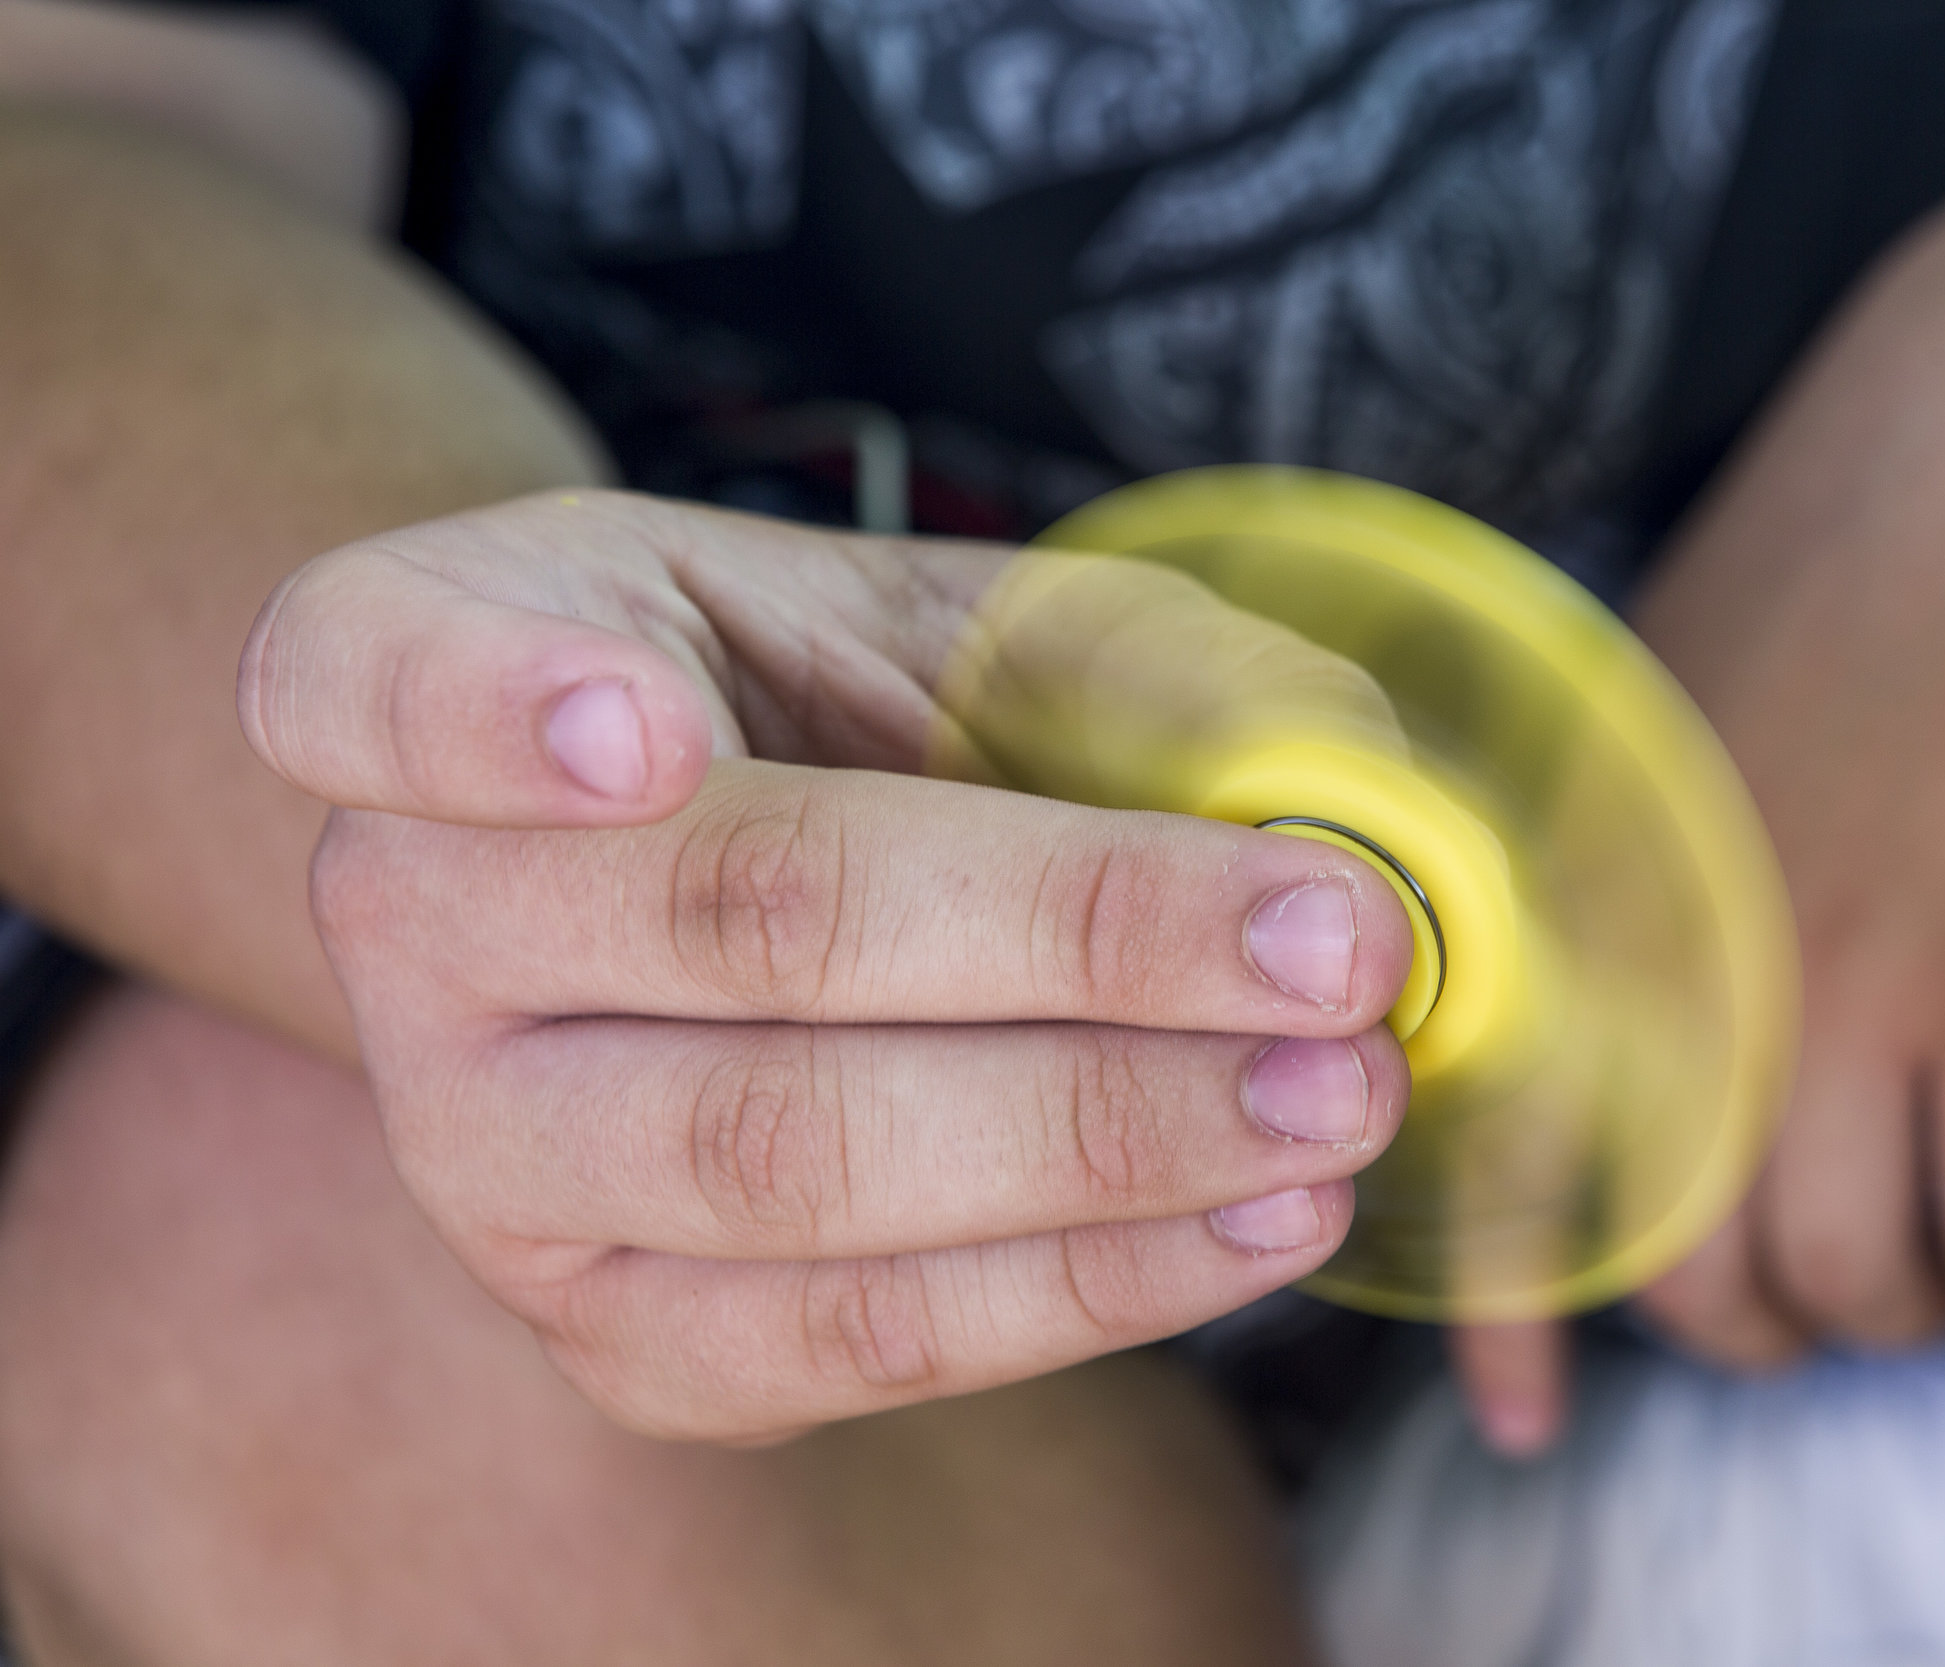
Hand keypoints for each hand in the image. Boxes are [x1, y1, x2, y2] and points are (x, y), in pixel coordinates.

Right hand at [239, 490, 1416, 1441]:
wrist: (713, 900)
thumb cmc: (824, 714)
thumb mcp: (944, 614)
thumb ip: (1122, 666)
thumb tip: (1335, 792)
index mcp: (423, 669)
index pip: (358, 677)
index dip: (485, 711)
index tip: (635, 730)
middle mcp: (408, 922)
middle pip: (734, 929)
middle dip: (1077, 943)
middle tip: (1343, 949)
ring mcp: (486, 1159)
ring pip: (795, 1168)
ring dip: (1112, 1140)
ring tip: (1341, 1096)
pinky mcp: (613, 1335)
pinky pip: (855, 1338)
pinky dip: (1086, 1286)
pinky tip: (1258, 1219)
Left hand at [1446, 162, 1944, 1454]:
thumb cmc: (1820, 589)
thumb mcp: (1642, 741)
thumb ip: (1598, 900)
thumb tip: (1588, 1061)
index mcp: (1594, 912)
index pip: (1512, 1157)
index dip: (1507, 1320)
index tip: (1524, 1429)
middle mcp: (1698, 974)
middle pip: (1692, 1272)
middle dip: (1753, 1330)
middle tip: (1807, 1294)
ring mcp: (1859, 982)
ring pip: (1851, 1275)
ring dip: (1899, 1309)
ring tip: (1930, 1255)